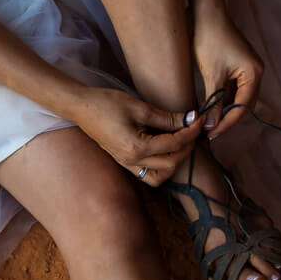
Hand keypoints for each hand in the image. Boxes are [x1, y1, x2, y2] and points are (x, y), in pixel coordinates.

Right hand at [69, 86, 203, 186]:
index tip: (199, 119)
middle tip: (193, 129)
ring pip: (160, 176)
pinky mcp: (124, 162)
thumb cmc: (107, 103)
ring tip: (180, 143)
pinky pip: (148, 173)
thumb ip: (167, 118)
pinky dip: (161, 166)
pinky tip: (165, 150)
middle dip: (187, 146)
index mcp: (137, 147)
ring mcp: (127, 164)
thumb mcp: (140, 108)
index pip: (174, 144)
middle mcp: (132, 161)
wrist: (81, 107)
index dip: (191, 131)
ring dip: (175, 162)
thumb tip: (190, 119)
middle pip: (171, 163)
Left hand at [192, 10, 263, 138]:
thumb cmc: (209, 39)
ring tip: (207, 121)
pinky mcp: (238, 66)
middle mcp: (256, 72)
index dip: (227, 123)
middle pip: (244, 105)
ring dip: (224, 110)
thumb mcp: (211, 74)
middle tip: (209, 130)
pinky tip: (209, 107)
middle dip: (227, 119)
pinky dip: (222, 99)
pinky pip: (233, 88)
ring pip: (238, 98)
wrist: (206, 13)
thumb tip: (211, 125)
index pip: (243, 107)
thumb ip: (213, 102)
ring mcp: (248, 69)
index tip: (212, 133)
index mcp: (254, 73)